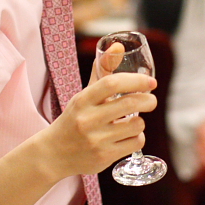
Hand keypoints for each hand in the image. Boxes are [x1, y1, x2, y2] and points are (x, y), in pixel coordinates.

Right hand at [39, 70, 156, 178]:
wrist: (53, 153)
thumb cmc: (75, 118)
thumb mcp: (84, 95)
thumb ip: (102, 71)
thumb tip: (119, 46)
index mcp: (82, 100)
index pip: (112, 83)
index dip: (135, 81)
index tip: (150, 82)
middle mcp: (88, 120)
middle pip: (129, 104)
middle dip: (148, 101)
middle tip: (151, 100)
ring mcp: (95, 140)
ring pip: (136, 125)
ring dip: (140, 121)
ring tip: (133, 121)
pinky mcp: (103, 158)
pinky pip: (135, 143)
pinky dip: (137, 138)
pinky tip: (129, 136)